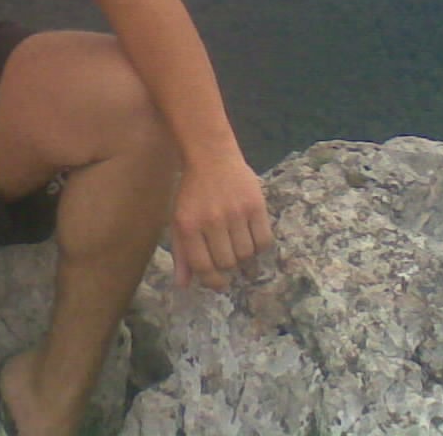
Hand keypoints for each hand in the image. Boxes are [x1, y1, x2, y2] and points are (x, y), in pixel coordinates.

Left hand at [169, 155, 273, 290]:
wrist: (211, 155)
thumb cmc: (192, 192)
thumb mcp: (179, 219)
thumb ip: (182, 253)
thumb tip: (183, 286)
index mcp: (188, 225)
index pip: (203, 267)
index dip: (212, 281)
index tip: (219, 284)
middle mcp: (211, 220)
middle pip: (227, 263)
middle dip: (228, 266)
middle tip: (227, 257)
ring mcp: (235, 212)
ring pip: (246, 255)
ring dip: (244, 257)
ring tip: (237, 244)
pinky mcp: (255, 206)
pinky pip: (263, 241)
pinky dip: (259, 246)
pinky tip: (251, 238)